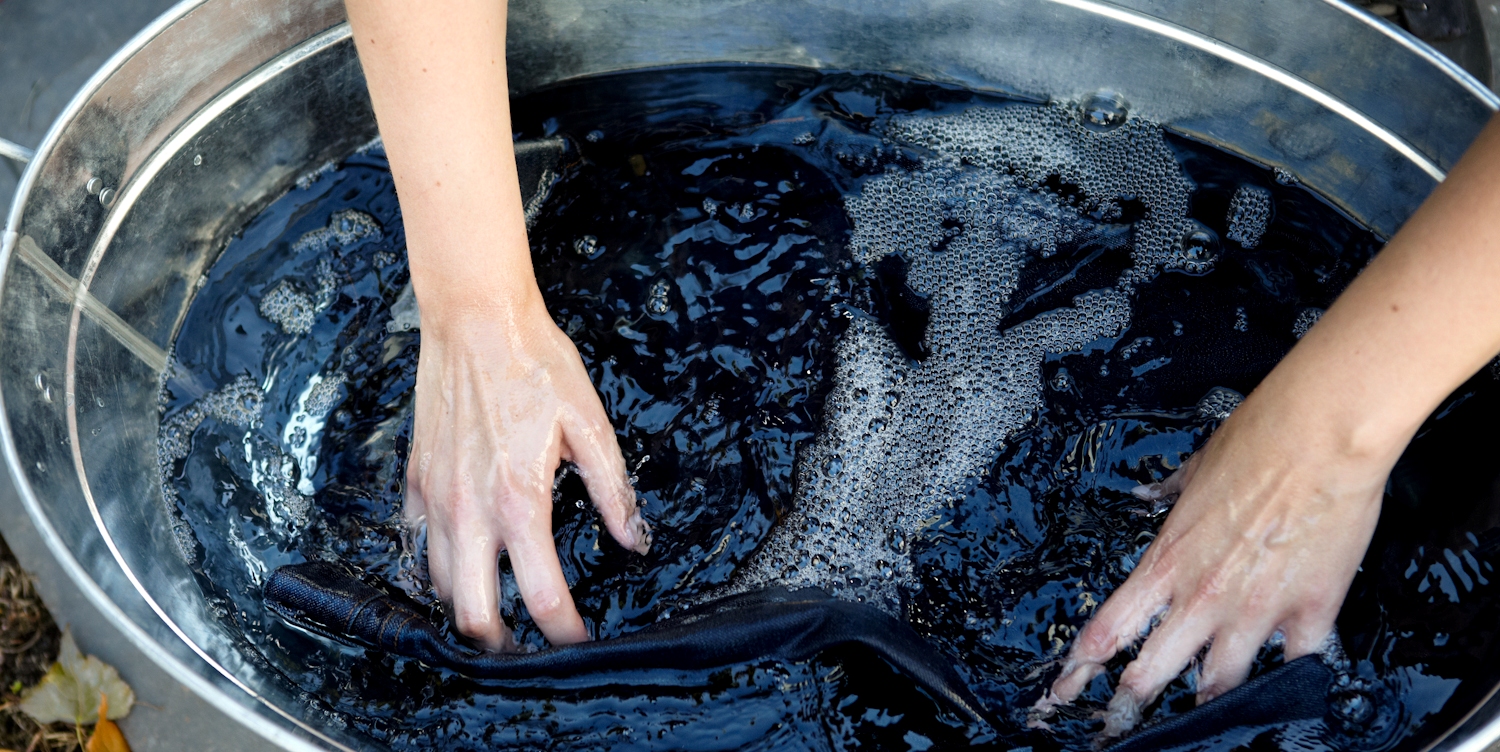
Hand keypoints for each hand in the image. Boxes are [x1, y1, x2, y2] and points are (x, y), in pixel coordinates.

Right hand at [405, 299, 649, 651]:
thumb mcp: (590, 425)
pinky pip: (419, 542)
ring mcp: (435, 497)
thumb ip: (613, 491)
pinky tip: (465, 554)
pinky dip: (440, 561)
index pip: (542, 596)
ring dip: (468, 602)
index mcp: (519, 501)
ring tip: (497, 602)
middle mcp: (469, 509)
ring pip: (441, 583)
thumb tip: (634, 539)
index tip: (578, 640)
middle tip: (527, 644)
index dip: (564, 632)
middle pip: (472, 613)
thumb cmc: (535, 365)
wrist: (475, 319)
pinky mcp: (416, 479)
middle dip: (501, 642)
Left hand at [1034, 386, 1387, 736]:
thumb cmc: (1257, 442)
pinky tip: (1285, 685)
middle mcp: (1203, 595)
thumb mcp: (1195, 469)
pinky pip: (1295, 664)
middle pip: (1151, 672)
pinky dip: (1290, 677)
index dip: (1079, 668)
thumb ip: (1168, 492)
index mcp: (1167, 561)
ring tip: (1199, 716)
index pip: (1108, 628)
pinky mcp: (1309, 612)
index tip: (1062, 692)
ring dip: (1207, 701)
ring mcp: (1255, 611)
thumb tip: (1150, 495)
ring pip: (1220, 683)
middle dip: (1130, 706)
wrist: (1318, 436)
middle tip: (1119, 725)